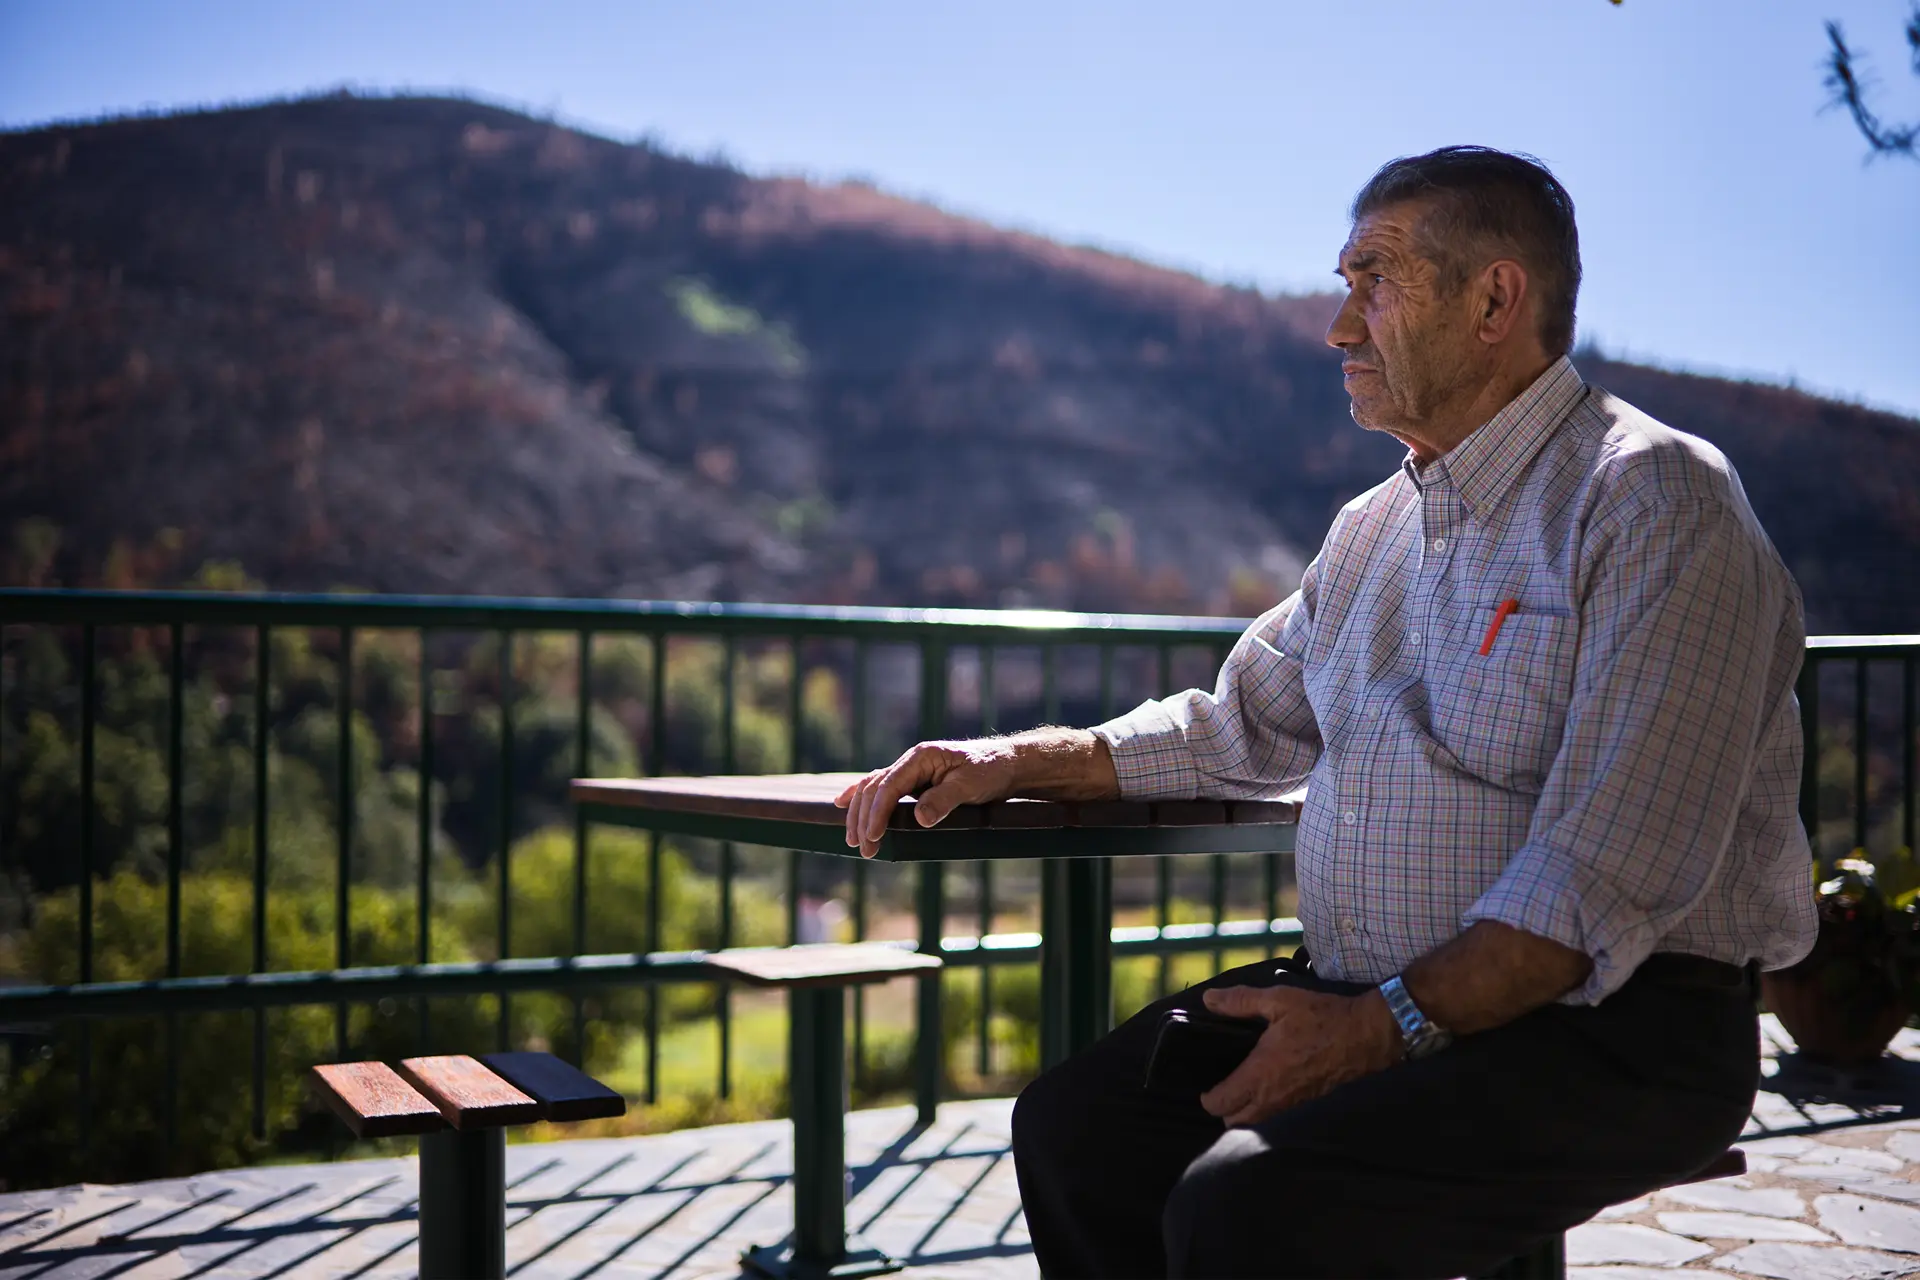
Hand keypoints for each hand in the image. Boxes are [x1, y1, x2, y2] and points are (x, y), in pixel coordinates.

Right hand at [834, 739, 1021, 858]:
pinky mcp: (914, 781)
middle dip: (864, 819)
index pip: (889, 785)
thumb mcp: (970, 786)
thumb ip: (943, 800)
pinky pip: (882, 787)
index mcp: (921, 757)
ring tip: (853, 840)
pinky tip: (843, 803)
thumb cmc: (990, 772)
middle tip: (864, 849)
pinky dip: (861, 796)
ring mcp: (911, 771)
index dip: (877, 812)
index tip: (872, 836)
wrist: (1006, 764)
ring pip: (873, 788)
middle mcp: (911, 762)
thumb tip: (918, 819)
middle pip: (875, 788)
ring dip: (859, 813)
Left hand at [1197, 984, 1400, 1127]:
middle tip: (1228, 1091)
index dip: (1208, 1098)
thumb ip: (1241, 1001)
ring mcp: (1293, 1110)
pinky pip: (1280, 1124)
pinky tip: (1274, 1098)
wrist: (1368, 1036)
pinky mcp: (1311, 1111)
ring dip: (1248, 1117)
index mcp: (1259, 1074)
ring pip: (1258, 1128)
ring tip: (1248, 1096)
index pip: (1219, 1104)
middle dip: (1226, 1111)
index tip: (1208, 1087)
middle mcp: (1273, 1100)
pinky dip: (1271, 1119)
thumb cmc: (1321, 1017)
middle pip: (1234, 1124)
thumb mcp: (1279, 1000)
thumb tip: (1208, 999)